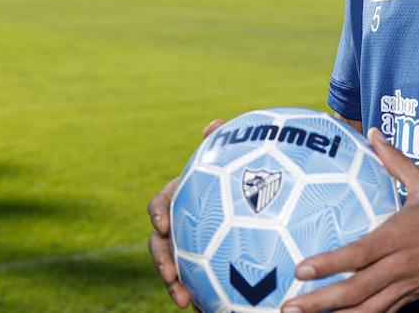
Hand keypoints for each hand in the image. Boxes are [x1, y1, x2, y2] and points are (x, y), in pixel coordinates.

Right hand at [148, 119, 225, 309]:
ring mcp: (189, 248)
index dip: (158, 213)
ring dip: (174, 286)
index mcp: (183, 198)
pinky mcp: (203, 267)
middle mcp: (180, 225)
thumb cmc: (243, 176)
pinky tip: (209, 310)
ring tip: (184, 301)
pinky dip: (200, 296)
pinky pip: (196, 283)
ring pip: (174, 269)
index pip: (161, 203)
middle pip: (160, 244)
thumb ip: (223, 145)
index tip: (162, 225)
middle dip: (162, 262)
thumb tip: (214, 124)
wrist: (260, 207)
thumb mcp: (234, 160)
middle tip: (171, 277)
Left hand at [282, 128, 418, 312]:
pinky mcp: (410, 299)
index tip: (301, 269)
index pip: (360, 254)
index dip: (329, 265)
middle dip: (320, 301)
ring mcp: (405, 287)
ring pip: (365, 310)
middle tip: (289, 306)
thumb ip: (396, 161)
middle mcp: (401, 266)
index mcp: (402, 236)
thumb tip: (374, 133)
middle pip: (356, 290)